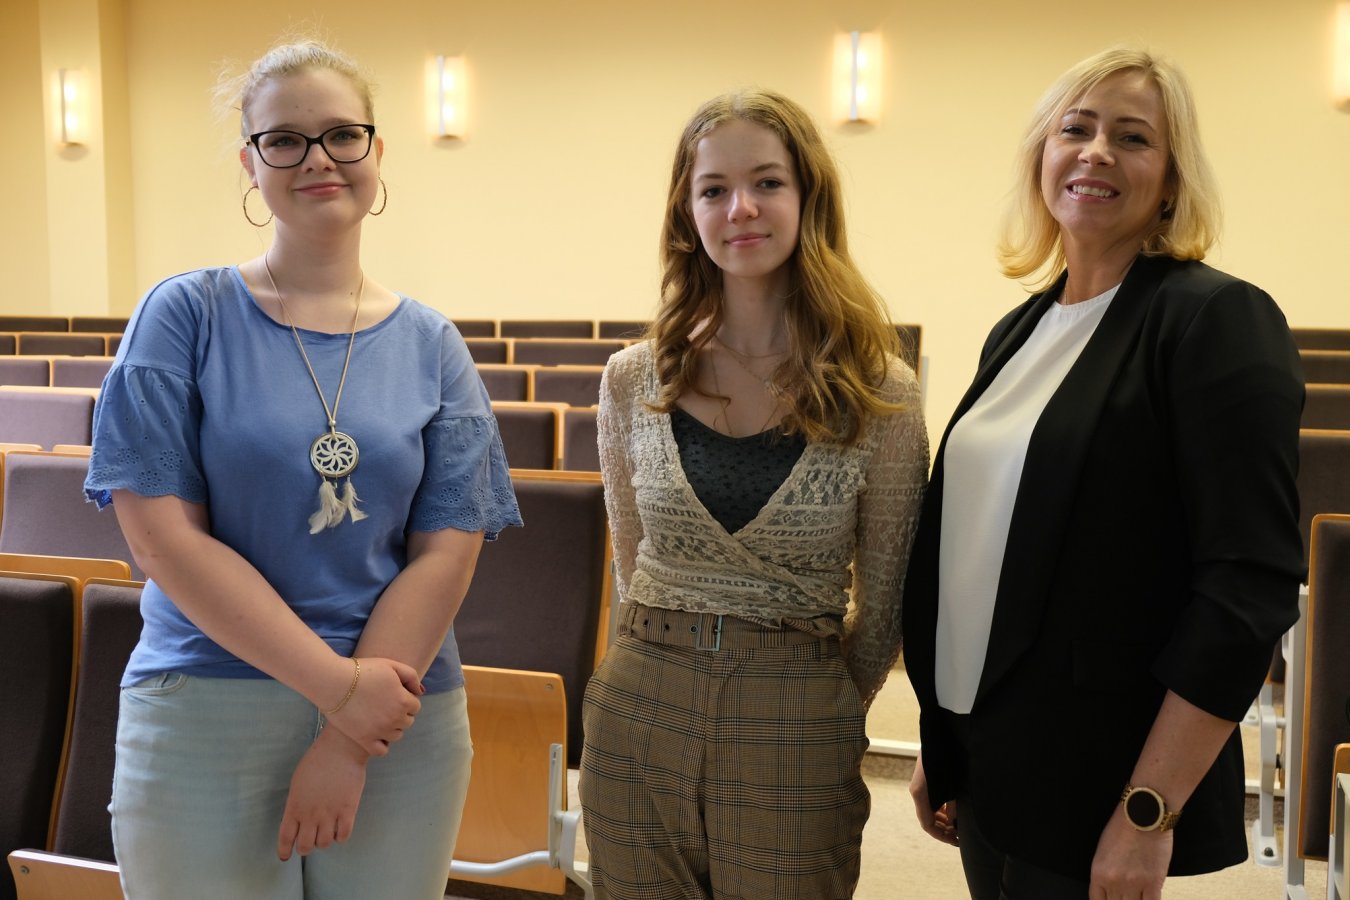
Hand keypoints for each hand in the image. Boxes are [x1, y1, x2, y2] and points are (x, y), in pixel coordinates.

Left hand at [276, 728, 368, 860]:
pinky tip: (340, 827)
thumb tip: (299, 819)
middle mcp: (311, 815)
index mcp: (295, 806)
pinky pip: (343, 836)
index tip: (285, 856)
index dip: (284, 850)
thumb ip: (296, 803)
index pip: (286, 837)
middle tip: (310, 840)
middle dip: (306, 847)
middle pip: (306, 846)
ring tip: (326, 831)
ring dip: (324, 840)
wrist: (341, 749)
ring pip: (324, 843)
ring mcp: (330, 814)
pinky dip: (340, 836)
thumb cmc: (317, 761)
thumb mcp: (298, 783)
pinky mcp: (348, 811)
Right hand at [324, 656, 423, 756]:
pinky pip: (381, 750)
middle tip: (384, 704)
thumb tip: (420, 692)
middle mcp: (395, 719)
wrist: (333, 681)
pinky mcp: (364, 740)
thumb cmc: (362, 671)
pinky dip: (381, 744)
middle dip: (400, 714)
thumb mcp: (391, 665)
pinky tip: (374, 733)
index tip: (393, 694)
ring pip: (396, 736)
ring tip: (378, 717)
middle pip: (407, 722)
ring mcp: (380, 731)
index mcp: (403, 701)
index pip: (415, 706)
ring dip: (392, 728)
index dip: (405, 699)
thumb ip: (411, 676)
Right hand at [909, 753, 958, 845]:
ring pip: (929, 810)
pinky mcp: (924, 781)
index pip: (927, 824)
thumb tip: (955, 823)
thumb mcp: (952, 785)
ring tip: (958, 826)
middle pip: (927, 819)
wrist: (939, 734)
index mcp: (919, 794)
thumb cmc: (947, 758)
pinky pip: (931, 801)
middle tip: (959, 836)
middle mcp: (916, 791)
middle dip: (943, 830)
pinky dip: (941, 809)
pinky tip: (953, 812)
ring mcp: (919, 786)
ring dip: (943, 820)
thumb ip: (953, 806)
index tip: (955, 841)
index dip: (941, 836)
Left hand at [1088, 806, 1171, 898]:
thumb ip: (1105, 871)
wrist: (1142, 815)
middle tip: (1124, 896)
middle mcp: (1114, 882)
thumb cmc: (1121, 827)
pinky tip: (1148, 898)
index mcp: (1098, 873)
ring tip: (1135, 896)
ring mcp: (1135, 884)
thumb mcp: (1102, 850)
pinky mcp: (1154, 883)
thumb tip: (1109, 887)